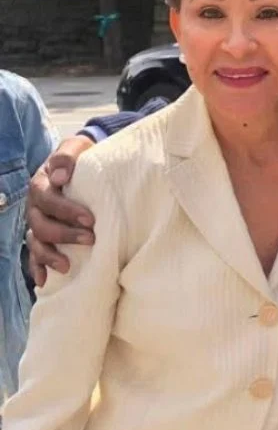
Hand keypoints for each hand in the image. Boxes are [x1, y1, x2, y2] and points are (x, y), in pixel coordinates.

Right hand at [24, 135, 96, 287]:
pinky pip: (34, 253)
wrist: (81, 162)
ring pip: (35, 242)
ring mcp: (37, 221)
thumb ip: (67, 156)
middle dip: (64, 235)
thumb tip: (61, 174)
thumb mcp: (76, 148)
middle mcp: (35, 205)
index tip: (90, 219)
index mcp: (41, 184)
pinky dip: (37, 267)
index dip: (67, 211)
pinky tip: (44, 280)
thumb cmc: (82, 157)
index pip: (48, 200)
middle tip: (90, 239)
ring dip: (49, 256)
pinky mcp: (43, 234)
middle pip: (41, 224)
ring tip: (67, 267)